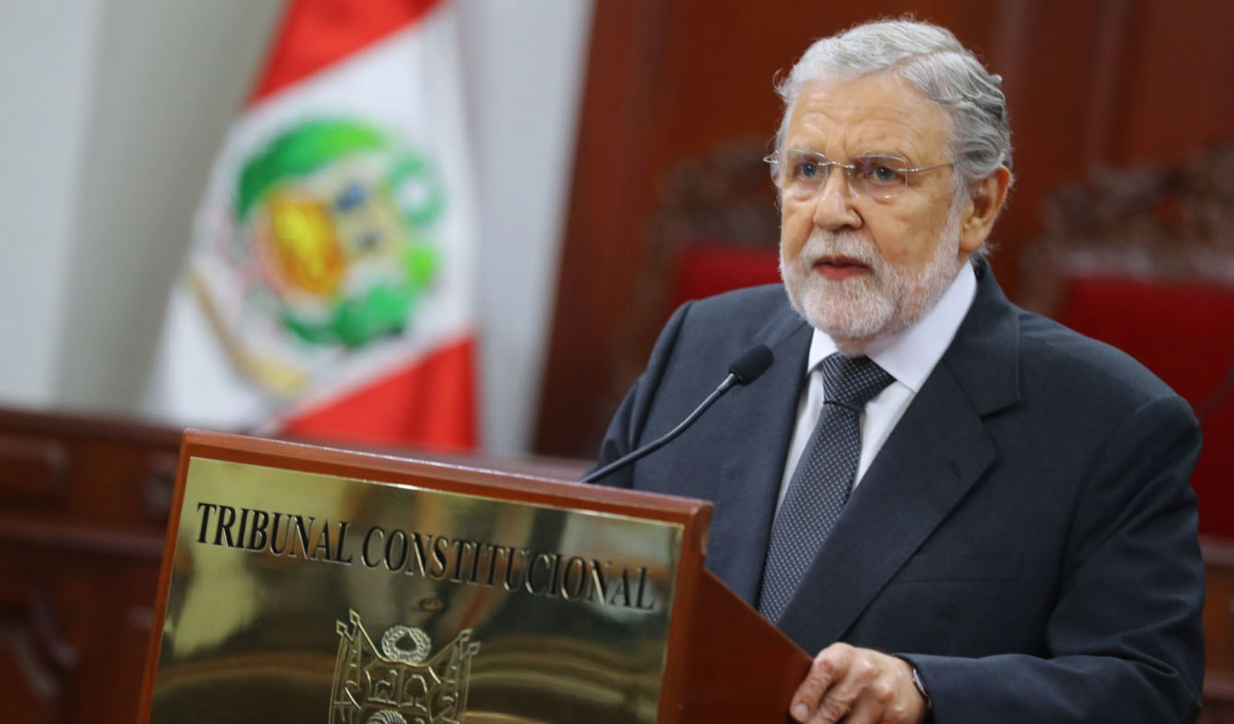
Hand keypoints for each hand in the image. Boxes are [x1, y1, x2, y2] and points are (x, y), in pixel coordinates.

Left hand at [790, 643, 926, 723]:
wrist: (902, 678)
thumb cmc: (857, 672)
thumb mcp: (839, 663)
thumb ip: (817, 678)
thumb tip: (793, 707)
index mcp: (844, 655)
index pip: (825, 670)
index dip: (808, 693)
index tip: (797, 714)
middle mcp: (865, 672)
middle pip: (835, 706)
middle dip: (816, 722)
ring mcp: (882, 696)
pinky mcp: (895, 717)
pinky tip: (849, 723)